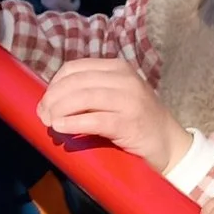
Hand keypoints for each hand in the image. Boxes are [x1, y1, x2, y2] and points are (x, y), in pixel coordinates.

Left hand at [35, 59, 190, 170]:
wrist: (170, 145)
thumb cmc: (137, 122)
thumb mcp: (115, 98)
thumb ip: (90, 93)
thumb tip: (51, 101)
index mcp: (117, 68)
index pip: (75, 68)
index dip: (54, 84)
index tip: (45, 102)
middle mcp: (124, 79)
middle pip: (75, 82)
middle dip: (53, 98)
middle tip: (42, 116)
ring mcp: (129, 100)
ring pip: (83, 97)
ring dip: (60, 110)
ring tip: (49, 123)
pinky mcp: (130, 123)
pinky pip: (96, 119)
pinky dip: (74, 123)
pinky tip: (61, 128)